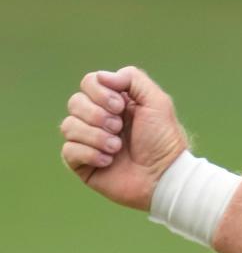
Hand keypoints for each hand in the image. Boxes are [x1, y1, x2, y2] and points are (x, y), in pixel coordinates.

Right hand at [60, 65, 188, 210]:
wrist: (163, 176)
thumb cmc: (163, 140)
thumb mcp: (156, 101)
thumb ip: (132, 78)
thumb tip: (100, 76)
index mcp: (114, 102)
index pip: (89, 83)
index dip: (99, 93)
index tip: (120, 107)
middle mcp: (98, 119)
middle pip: (74, 102)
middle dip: (97, 115)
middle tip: (118, 128)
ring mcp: (88, 141)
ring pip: (68, 126)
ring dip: (95, 136)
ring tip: (117, 148)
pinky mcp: (83, 164)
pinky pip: (68, 151)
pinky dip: (89, 154)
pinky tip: (108, 161)